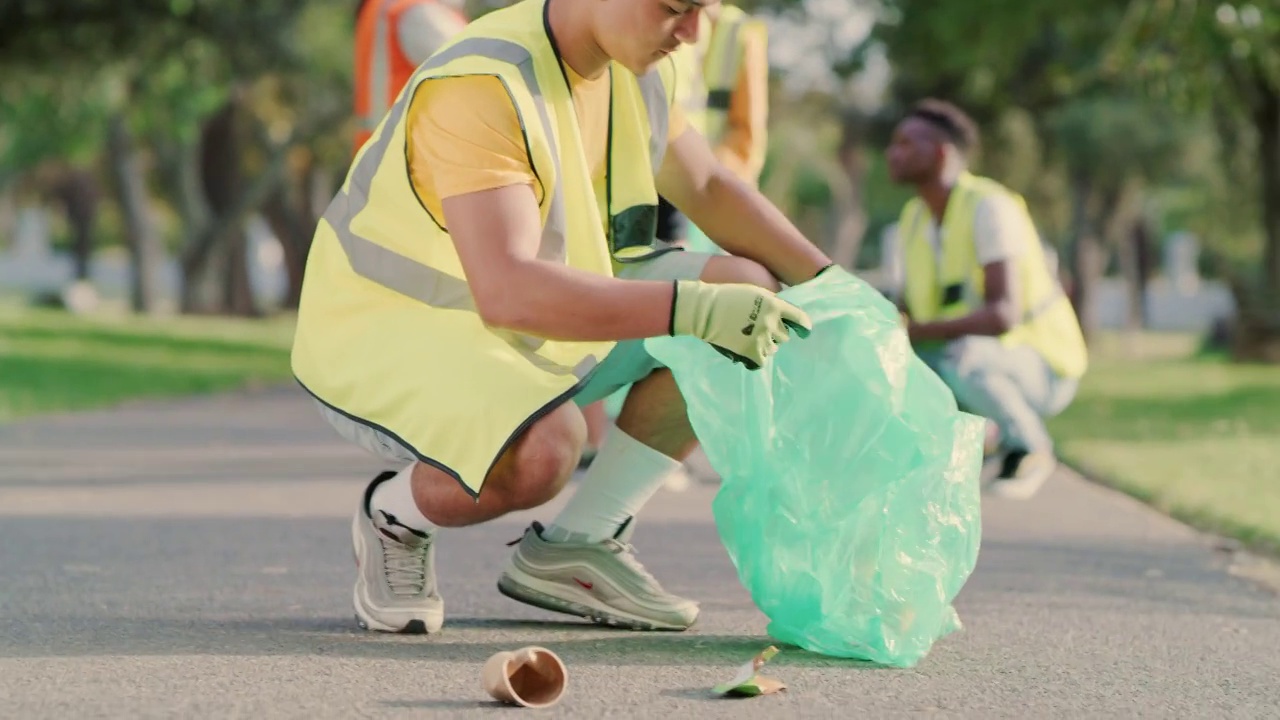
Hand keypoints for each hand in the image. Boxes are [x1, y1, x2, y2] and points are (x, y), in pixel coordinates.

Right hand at [669, 281, 811, 369]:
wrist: (704, 309)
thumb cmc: (726, 297)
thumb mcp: (754, 292)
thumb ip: (771, 304)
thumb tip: (783, 318)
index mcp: (774, 305)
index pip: (799, 318)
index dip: (803, 325)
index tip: (804, 331)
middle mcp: (772, 322)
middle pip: (784, 336)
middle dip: (774, 334)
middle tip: (758, 330)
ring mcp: (762, 339)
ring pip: (773, 349)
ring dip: (764, 346)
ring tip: (748, 339)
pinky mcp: (750, 352)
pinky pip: (761, 362)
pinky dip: (754, 359)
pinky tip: (745, 353)